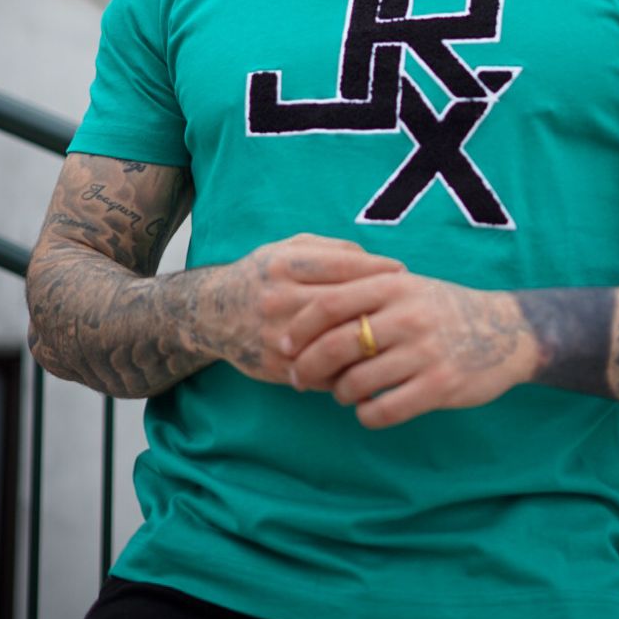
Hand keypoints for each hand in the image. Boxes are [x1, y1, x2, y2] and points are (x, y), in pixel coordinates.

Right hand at [207, 234, 403, 386]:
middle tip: (406, 305)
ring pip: (335, 341)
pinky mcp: (277, 366)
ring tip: (393, 335)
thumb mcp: (288, 248)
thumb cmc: (263, 275)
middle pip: (343, 305)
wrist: (213, 314)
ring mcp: (277, 335)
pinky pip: (324, 370)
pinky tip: (370, 361)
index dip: (378, 270)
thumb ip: (331, 249)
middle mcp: (278, 299)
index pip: (343, 266)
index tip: (403, 273)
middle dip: (379, 305)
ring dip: (368, 340)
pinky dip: (350, 367)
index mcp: (284, 265)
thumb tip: (376, 262)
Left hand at [279, 272, 538, 427]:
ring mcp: (424, 352)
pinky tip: (368, 409)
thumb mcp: (407, 286)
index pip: (329, 304)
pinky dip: (366, 414)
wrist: (508, 331)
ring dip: (339, 393)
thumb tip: (303, 314)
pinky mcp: (439, 386)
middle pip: (336, 343)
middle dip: (308, 366)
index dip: (299, 327)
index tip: (284, 343)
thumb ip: (364, 292)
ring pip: (356, 381)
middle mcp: (407, 315)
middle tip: (298, 378)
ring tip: (342, 392)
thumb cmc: (444, 309)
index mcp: (393, 285)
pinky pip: (384, 409)